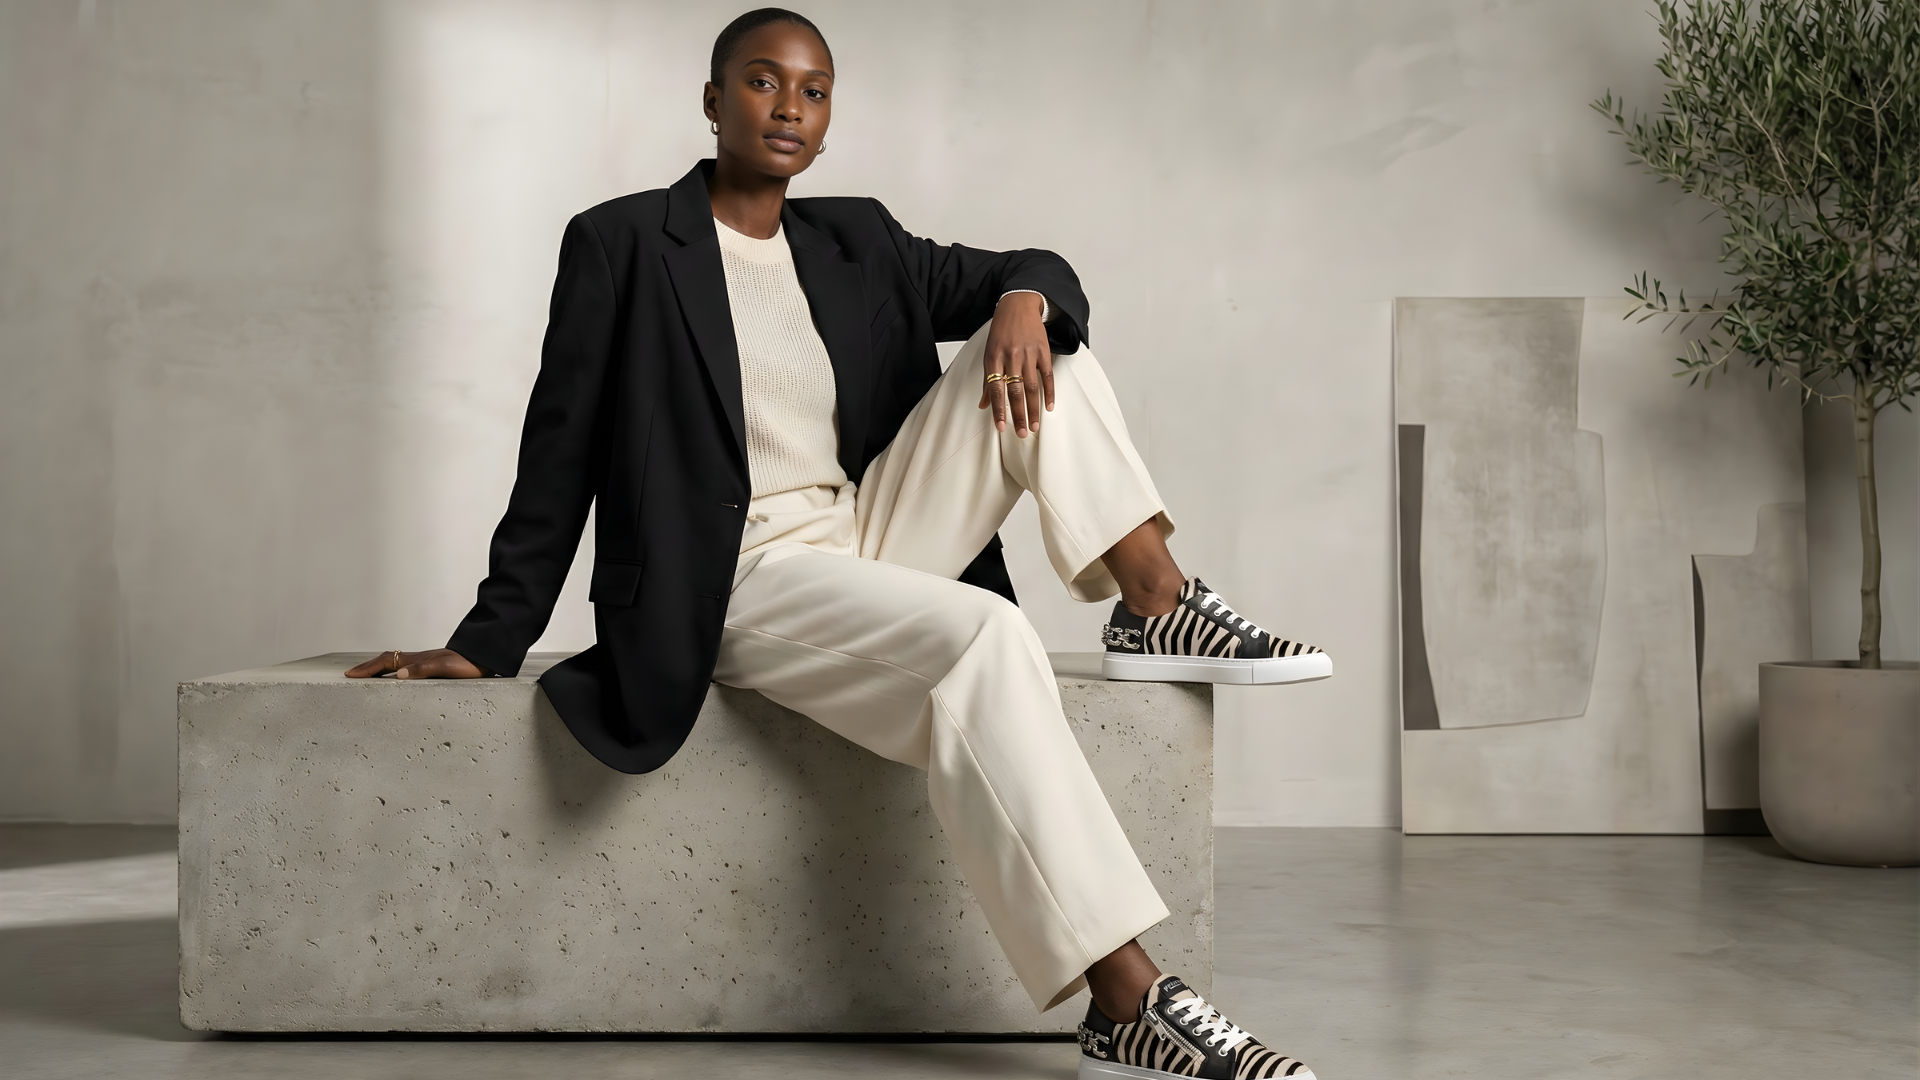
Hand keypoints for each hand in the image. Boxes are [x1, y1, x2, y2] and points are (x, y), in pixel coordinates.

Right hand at [344, 648, 485, 679]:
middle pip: (386, 660)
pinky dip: (393, 670)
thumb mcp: (446, 669)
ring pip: (395, 662)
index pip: (385, 662)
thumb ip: (423, 670)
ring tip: (367, 675)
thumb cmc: (468, 664)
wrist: (485, 656)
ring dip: (378, 668)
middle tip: (351, 674)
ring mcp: (425, 661)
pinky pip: (405, 666)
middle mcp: (418, 659)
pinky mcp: (433, 665)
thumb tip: (398, 674)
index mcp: (417, 660)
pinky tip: (396, 676)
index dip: (367, 668)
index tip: (350, 674)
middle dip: (367, 667)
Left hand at [978, 292, 1054, 436]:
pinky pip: (1047, 376)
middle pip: (1015, 391)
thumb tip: (983, 405)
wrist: (1018, 305)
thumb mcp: (989, 353)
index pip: (996, 389)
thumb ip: (987, 380)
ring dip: (1034, 409)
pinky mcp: (1043, 350)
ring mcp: (1028, 353)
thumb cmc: (1001, 332)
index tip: (1001, 427)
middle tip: (1022, 433)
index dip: (999, 410)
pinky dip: (1049, 392)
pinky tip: (1049, 407)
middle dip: (1019, 415)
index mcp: (994, 358)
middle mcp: (1011, 356)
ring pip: (1032, 387)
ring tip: (1034, 426)